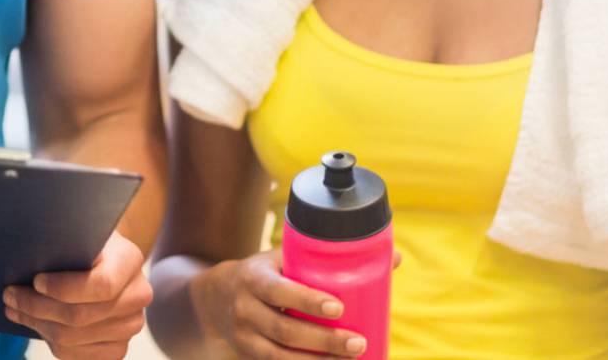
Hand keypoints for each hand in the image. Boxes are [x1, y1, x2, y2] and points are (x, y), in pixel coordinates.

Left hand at [2, 231, 151, 358]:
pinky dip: (50, 342)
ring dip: (37, 325)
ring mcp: (130, 326)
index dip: (64, 288)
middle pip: (80, 316)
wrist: (103, 259)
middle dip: (36, 307)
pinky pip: (78, 356)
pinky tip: (36, 324)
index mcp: (130, 260)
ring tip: (15, 308)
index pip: (101, 285)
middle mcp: (137, 296)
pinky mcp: (117, 347)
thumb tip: (26, 254)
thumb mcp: (78, 229)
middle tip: (9, 295)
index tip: (35, 280)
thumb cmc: (84, 241)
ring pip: (73, 339)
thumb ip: (63, 238)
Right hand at [190, 250, 371, 357]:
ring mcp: (244, 336)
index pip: (279, 290)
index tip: (338, 307)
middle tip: (358, 343)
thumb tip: (394, 257)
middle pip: (285, 330)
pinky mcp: (249, 355)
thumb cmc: (264, 275)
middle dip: (324, 340)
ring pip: (282, 356)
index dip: (307, 300)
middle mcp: (244, 308)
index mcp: (253, 278)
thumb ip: (325, 260)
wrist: (214, 300)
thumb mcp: (282, 260)